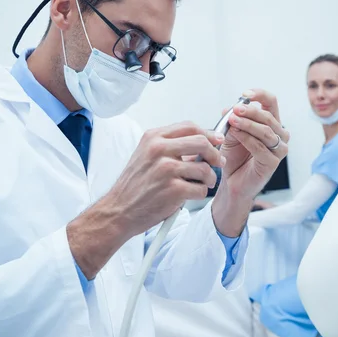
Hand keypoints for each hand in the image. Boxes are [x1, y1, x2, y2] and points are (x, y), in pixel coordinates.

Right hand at [107, 122, 226, 235]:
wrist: (119, 210)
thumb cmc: (134, 185)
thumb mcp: (146, 155)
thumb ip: (171, 146)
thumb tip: (202, 141)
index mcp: (153, 138)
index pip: (189, 126)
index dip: (208, 133)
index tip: (217, 140)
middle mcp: (158, 150)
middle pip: (201, 142)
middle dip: (215, 154)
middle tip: (218, 162)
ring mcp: (166, 169)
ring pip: (204, 168)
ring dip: (209, 178)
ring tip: (203, 183)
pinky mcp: (173, 189)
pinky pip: (200, 189)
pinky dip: (199, 194)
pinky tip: (189, 196)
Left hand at [212, 90, 288, 235]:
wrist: (232, 181)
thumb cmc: (234, 156)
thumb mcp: (231, 133)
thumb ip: (231, 121)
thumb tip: (227, 108)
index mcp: (271, 123)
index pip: (271, 102)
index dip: (260, 95)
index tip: (245, 94)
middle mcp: (279, 135)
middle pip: (268, 116)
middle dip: (250, 111)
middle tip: (234, 110)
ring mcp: (279, 149)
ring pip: (265, 131)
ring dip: (247, 124)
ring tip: (232, 120)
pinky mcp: (273, 163)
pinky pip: (260, 147)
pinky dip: (246, 138)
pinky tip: (235, 133)